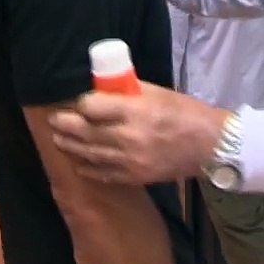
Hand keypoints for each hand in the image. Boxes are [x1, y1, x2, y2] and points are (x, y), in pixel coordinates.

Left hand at [47, 81, 228, 184]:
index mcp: (134, 111)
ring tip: (58, 138)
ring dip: (69, 145)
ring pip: (87, 154)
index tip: (76, 101)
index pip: (91, 107)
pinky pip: (100, 173)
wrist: (208, 145)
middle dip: (64, 124)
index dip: (80, 103)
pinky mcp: (133, 177)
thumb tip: (102, 86)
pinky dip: (86, 166)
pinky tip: (78, 160)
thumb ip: (128, 90)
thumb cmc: (184, 113)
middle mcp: (127, 137)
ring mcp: (128, 161)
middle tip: (54, 119)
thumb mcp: (157, 93)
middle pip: (82, 131)